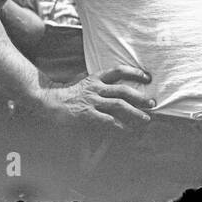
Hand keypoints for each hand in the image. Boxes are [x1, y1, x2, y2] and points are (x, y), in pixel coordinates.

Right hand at [36, 65, 153, 130]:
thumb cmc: (67, 92)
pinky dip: (120, 126)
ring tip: (146, 118)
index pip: (118, 71)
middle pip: (123, 90)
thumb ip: (97, 83)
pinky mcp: (88, 115)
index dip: (134, 72)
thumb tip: (112, 85)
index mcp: (95, 78)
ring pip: (119, 104)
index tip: (147, 77)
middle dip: (140, 96)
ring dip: (135, 112)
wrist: (49, 101)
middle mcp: (96, 88)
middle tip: (152, 103)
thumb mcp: (83, 81)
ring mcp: (92, 101)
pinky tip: (128, 130)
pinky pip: (108, 120)